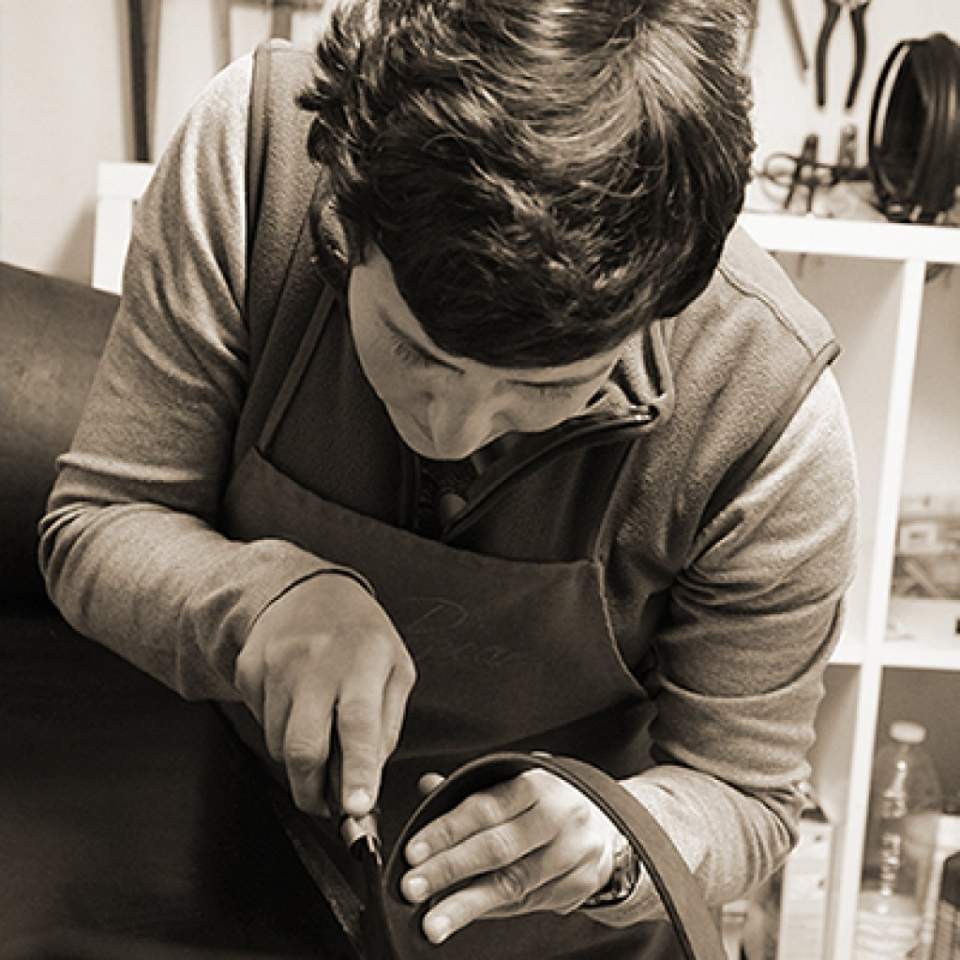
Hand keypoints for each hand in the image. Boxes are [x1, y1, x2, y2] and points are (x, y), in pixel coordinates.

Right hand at [234, 574, 416, 816]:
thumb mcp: (396, 668)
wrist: (306, 591)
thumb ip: (388, 724)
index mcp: (364, 662)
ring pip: (278, 744)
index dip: (357, 771)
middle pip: (304, 748)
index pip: (359, 724)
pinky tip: (295, 705)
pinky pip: (259, 724)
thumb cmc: (360, 635)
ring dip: (297, 759)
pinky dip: (278, 730)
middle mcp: (317, 663)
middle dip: (313, 792)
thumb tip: (370, 776)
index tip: (357, 807)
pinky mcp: (248, 671)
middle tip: (326, 805)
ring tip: (317, 729)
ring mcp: (277, 666)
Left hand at [400, 769, 620, 944]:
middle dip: (450, 870)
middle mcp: (559, 816)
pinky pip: (529, 903)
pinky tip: (466, 915)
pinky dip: (493, 911)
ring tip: (432, 922)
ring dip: (467, 905)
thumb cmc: (547, 800)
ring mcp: (573, 853)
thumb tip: (428, 786)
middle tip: (412, 889)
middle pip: (498, 848)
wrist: (607, 821)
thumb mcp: (514, 782)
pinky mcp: (580, 885)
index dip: (447, 830)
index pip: (486, 807)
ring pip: (514, 884)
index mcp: (538, 783)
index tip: (413, 852)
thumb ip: (472, 788)